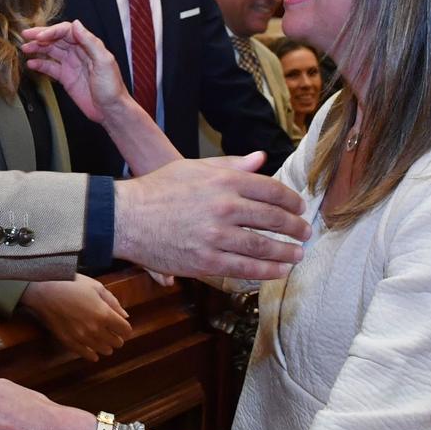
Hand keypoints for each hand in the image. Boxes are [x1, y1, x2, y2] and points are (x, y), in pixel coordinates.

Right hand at [18, 275, 131, 360]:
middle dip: (117, 337)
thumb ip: (113, 302)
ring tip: (102, 339)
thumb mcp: (96, 286)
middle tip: (111, 331)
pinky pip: (87, 355)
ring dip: (106, 345)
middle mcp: (95, 329)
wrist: (44, 292)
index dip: (125, 328)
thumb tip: (125, 316)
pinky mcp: (70, 343)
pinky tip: (93, 353)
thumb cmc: (71, 284)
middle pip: (116, 342)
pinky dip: (92, 355)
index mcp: (104, 314)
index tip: (121, 325)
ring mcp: (82, 338)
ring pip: (104, 350)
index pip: (125, 330)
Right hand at [21, 20, 128, 124]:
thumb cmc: (112, 87)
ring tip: (25, 48)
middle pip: (56, 39)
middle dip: (41, 36)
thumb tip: (77, 24)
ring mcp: (71, 65)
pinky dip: (40, 64)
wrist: (110, 110)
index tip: (40, 36)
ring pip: (51, 51)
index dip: (52, 31)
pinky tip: (31, 63)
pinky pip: (50, 68)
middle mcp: (79, 52)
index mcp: (89, 45)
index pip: (67, 31)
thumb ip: (90, 42)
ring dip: (38, 48)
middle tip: (27, 36)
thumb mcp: (104, 61)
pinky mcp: (66, 78)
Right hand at [113, 153, 308, 282]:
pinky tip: (279, 271)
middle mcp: (224, 207)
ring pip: (263, 246)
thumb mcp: (194, 168)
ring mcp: (216, 236)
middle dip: (295, 227)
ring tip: (298, 255)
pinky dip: (267, 271)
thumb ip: (230, 165)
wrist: (125, 218)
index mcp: (223, 180)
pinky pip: (245, 268)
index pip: (271, 189)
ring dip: (286, 252)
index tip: (299, 208)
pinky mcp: (206, 261)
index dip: (291, 200)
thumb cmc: (157, 190)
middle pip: (273, 218)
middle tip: (305, 233)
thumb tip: (260, 158)